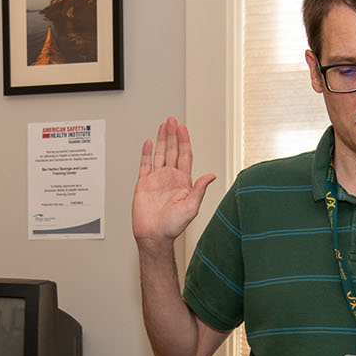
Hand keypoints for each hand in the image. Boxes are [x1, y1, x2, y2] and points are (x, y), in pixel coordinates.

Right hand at [132, 117, 216, 252]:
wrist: (154, 236)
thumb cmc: (173, 226)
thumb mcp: (191, 207)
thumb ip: (199, 190)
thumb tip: (211, 175)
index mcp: (183, 182)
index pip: (185, 156)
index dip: (184, 141)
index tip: (183, 128)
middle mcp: (170, 178)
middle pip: (172, 150)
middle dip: (173, 134)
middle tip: (172, 120)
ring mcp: (157, 179)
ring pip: (160, 154)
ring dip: (162, 139)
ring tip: (163, 125)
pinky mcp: (144, 184)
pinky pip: (145, 164)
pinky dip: (147, 153)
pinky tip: (149, 143)